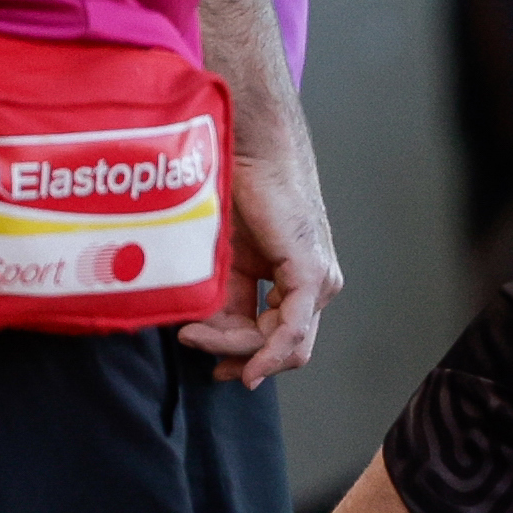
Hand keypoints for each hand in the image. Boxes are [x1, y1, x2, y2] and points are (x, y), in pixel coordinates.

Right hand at [178, 134, 341, 385]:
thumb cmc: (233, 189)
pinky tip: (245, 366)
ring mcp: (319, 281)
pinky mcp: (311, 274)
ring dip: (236, 347)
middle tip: (196, 349)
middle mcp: (315, 285)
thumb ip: (223, 296)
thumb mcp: (222, 256)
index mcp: (297, 282)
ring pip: (284, 343)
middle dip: (240, 357)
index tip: (206, 360)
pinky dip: (268, 352)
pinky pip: (291, 328)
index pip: (280, 338)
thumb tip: (202, 333)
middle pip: (285, 348)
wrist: (249, 146)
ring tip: (192, 334)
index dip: (244, 357)